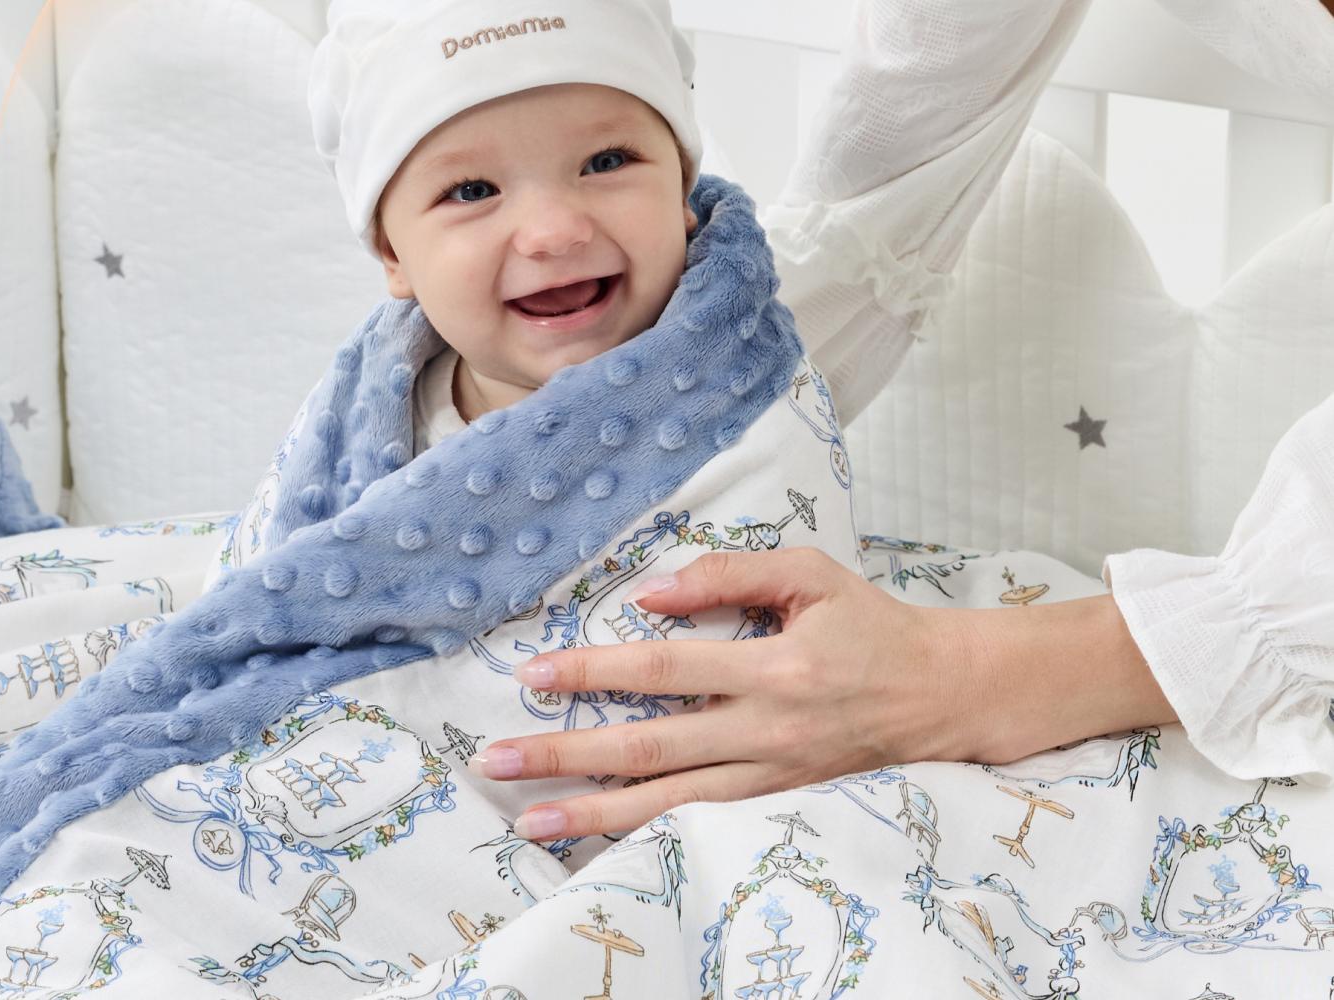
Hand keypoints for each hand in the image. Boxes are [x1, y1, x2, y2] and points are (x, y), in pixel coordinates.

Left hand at [467, 548, 980, 841]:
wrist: (943, 694)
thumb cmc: (871, 625)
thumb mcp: (810, 574)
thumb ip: (730, 575)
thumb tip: (651, 594)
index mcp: (774, 666)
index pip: (663, 667)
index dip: (595, 670)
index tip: (534, 675)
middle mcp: (767, 730)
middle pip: (651, 746)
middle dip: (568, 755)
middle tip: (497, 762)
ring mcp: (772, 775)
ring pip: (671, 801)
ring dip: (595, 814)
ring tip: (531, 822)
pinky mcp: (779, 801)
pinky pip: (704, 823)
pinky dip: (649, 834)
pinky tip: (601, 841)